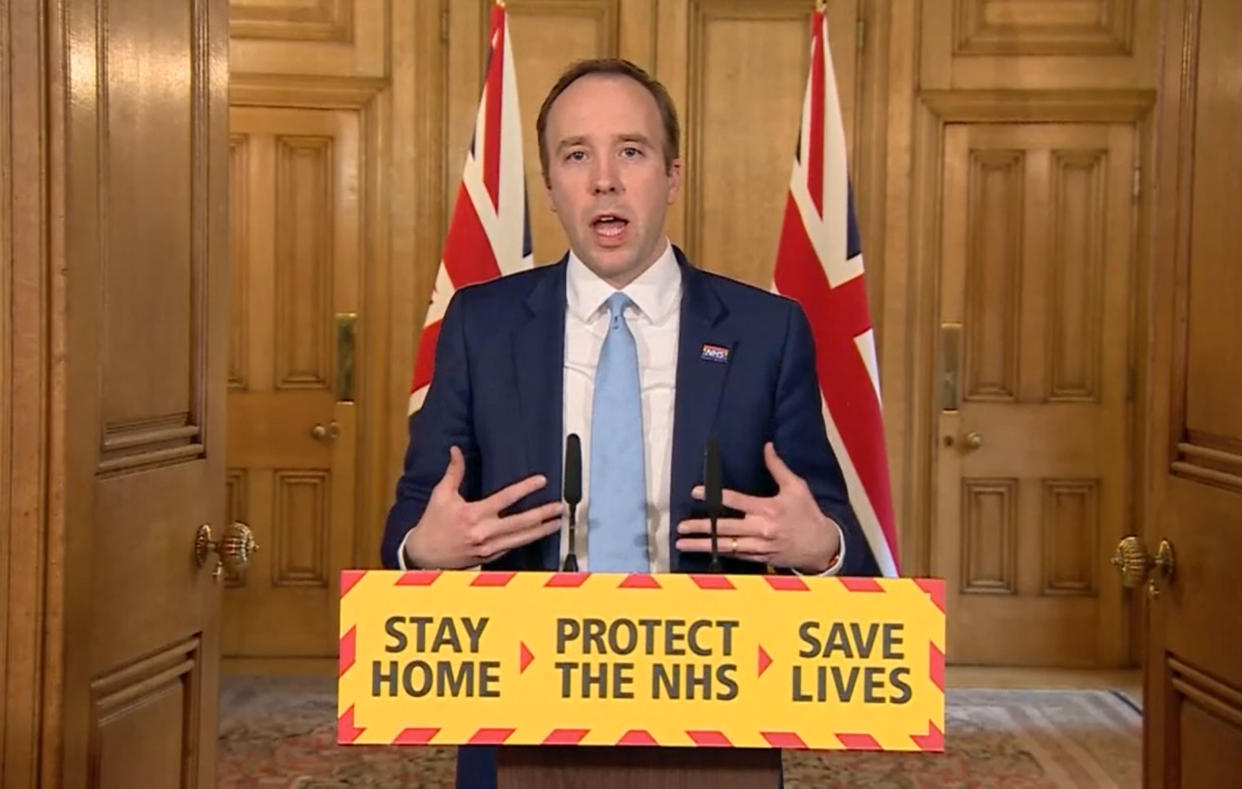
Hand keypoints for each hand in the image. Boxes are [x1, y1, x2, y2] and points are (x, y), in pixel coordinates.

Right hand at [402, 446, 563, 568]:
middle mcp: (484, 532)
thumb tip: (456, 450)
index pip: (505, 499)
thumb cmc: (432, 523)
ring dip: (541, 531)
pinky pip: (512, 548)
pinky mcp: (489, 558)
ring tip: (557, 523)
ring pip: (521, 539)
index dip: (525, 488)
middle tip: (559, 507)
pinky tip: (538, 534)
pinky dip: (526, 540)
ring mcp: (488, 548)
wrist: (423, 555)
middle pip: (520, 523)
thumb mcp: (441, 495)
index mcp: (473, 514)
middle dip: (542, 514)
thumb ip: (453, 472)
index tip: (541, 481)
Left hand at [676, 442, 840, 572]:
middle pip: (725, 528)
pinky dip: (718, 553)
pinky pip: (735, 556)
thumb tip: (767, 446)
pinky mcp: (760, 559)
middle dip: (701, 528)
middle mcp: (761, 529)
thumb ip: (778, 468)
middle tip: (681, 527)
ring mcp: (759, 547)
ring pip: (725, 546)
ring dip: (703, 545)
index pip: (735, 501)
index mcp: (768, 509)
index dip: (714, 496)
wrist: (822, 546)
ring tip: (682, 544)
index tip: (696, 492)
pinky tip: (703, 551)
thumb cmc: (808, 514)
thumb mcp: (797, 487)